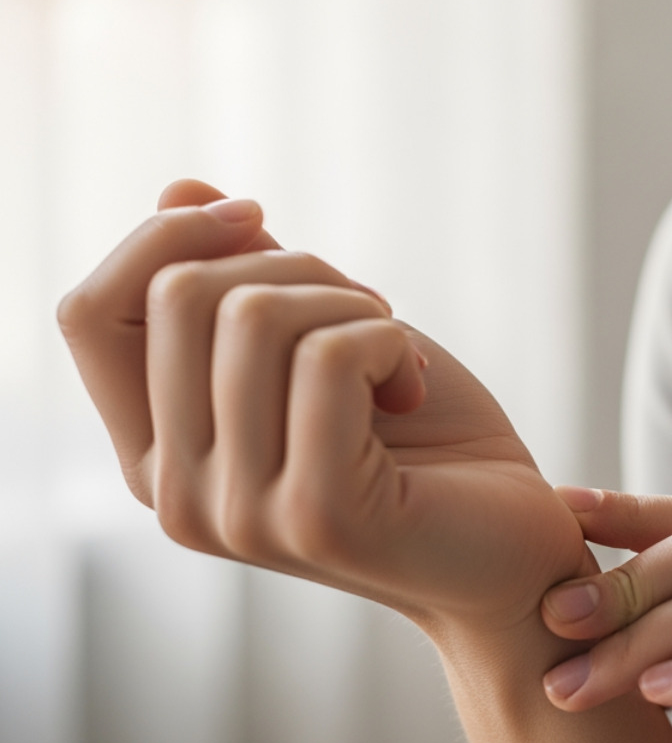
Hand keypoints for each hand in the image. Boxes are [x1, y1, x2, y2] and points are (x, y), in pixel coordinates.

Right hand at [57, 180, 590, 638]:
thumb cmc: (424, 449)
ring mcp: (239, 514)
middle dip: (296, 267)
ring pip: (257, 316)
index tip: (257, 217)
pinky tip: (410, 390)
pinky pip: (329, 356)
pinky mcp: (317, 515)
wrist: (511, 552)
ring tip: (395, 359)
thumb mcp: (325, 347)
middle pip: (181, 294)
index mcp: (159, 454)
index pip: (89, 315)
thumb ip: (245, 286)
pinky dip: (389, 343)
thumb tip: (177, 190)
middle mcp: (176, 495)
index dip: (163, 239)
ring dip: (355, 305)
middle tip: (369, 312)